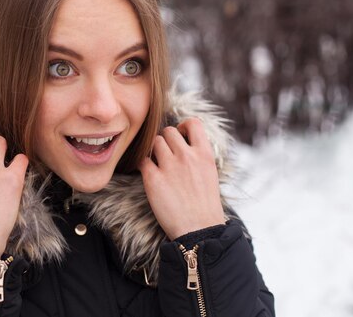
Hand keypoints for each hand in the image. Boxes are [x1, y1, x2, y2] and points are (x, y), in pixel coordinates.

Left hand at [138, 117, 224, 239]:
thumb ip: (197, 156)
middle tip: (167, 154)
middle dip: (166, 139)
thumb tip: (183, 143)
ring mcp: (169, 166)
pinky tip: (150, 174)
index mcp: (204, 154)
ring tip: (159, 164)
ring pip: (154, 142)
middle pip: (168, 131)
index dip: (184, 126)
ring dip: (154, 150)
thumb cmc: (205, 205)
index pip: (193, 123)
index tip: (181, 135)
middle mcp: (187, 156)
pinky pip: (142, 160)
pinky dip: (144, 165)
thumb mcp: (210, 174)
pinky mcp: (153, 178)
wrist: (199, 230)